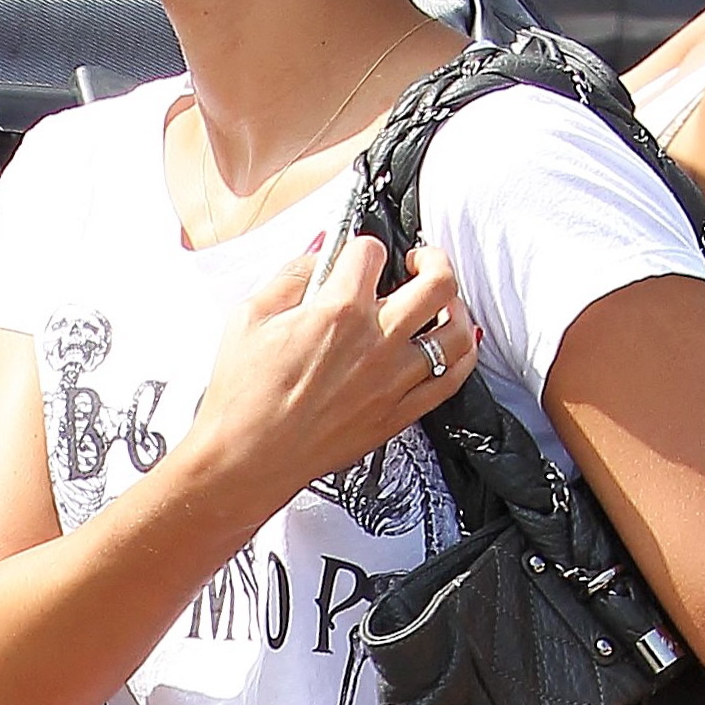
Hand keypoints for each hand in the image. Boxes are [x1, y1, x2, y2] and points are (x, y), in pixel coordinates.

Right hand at [186, 235, 477, 523]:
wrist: (248, 458)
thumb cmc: (243, 397)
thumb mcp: (250, 316)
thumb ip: (291, 276)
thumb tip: (317, 254)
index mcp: (337, 311)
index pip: (371, 252)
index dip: (364, 245)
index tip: (358, 256)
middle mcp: (374, 342)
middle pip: (436, 282)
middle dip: (432, 258)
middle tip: (419, 260)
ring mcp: (393, 380)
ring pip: (456, 332)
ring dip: (455, 305)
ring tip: (442, 301)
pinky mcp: (398, 414)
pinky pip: (452, 380)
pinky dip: (461, 355)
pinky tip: (451, 345)